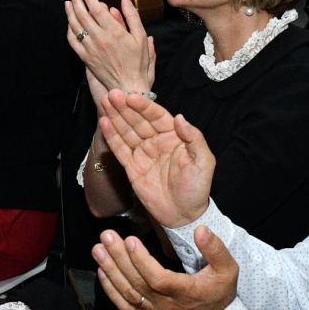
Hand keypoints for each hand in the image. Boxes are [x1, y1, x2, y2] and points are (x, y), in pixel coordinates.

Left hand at [65, 0, 155, 92]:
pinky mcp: (86, 58)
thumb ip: (132, 16)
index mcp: (114, 32)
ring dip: (70, 13)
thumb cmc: (137, 61)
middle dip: (76, 1)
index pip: (97, 10)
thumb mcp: (141, 36)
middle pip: (83, 15)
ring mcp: (91, 49)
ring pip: (76, 27)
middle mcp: (100, 39)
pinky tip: (69, 24)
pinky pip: (73, 42)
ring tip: (68, 3)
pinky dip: (69, 31)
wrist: (128, 84)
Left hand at [92, 225, 237, 309]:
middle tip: (106, 237)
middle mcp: (166, 306)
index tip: (129, 240)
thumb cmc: (220, 291)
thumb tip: (200, 230)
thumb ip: (215, 249)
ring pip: (127, 294)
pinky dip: (111, 290)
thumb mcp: (228, 268)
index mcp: (185, 293)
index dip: (141, 261)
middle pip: (137, 283)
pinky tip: (102, 272)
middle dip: (119, 259)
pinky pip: (125, 306)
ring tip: (98, 250)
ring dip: (110, 271)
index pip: (157, 278)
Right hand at [97, 89, 215, 227]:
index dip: (144, 106)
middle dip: (125, 107)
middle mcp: (157, 142)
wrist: (183, 215)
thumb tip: (180, 117)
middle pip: (138, 120)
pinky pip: (121, 149)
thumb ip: (194, 138)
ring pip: (127, 131)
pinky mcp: (132, 167)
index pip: (157, 116)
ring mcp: (143, 153)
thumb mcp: (204, 162)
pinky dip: (112, 136)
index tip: (131, 97)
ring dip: (116, 116)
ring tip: (105, 102)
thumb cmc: (197, 188)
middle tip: (113, 94)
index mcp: (174, 136)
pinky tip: (105, 123)